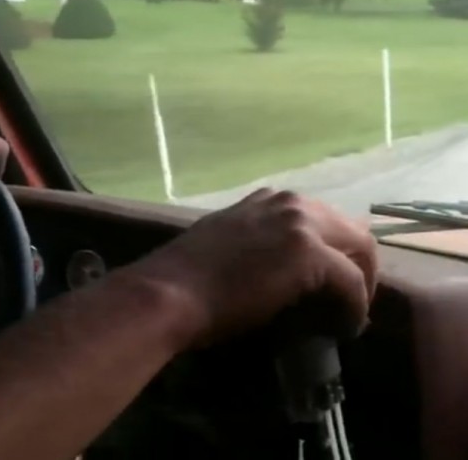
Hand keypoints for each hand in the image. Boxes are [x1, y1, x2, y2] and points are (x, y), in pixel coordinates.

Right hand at [128, 189, 376, 345]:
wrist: (169, 293)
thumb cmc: (185, 278)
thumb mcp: (223, 243)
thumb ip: (254, 242)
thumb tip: (276, 270)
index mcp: (266, 200)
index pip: (320, 219)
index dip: (332, 253)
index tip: (327, 285)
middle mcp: (287, 202)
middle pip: (350, 229)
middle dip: (357, 265)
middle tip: (347, 302)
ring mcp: (300, 224)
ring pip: (360, 249)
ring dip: (360, 284)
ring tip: (348, 315)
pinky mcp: (309, 254)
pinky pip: (352, 284)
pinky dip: (354, 309)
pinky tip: (344, 329)